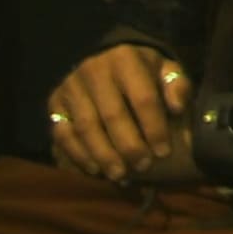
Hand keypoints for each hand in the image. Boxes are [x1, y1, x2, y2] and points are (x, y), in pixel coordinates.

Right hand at [47, 44, 191, 182]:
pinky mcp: (55, 101)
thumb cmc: (144, 73)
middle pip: (112, 114)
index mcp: (126, 58)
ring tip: (121, 174)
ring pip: (86, 127)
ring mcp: (71, 85)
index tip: (163, 152)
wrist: (107, 59)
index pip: (143, 97)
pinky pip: (63, 133)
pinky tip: (95, 169)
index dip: (154, 127)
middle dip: (129, 146)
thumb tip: (177, 108)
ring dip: (104, 155)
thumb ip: (177, 87)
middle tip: (144, 167)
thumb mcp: (166, 71)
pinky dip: (78, 154)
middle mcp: (94, 69)